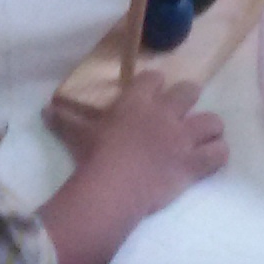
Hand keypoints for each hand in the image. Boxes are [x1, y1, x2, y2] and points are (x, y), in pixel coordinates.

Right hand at [47, 71, 228, 217]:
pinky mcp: (194, 163)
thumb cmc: (94, 156)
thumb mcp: (77, 134)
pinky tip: (210, 160)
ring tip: (203, 137)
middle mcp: (165, 113)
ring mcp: (183, 138)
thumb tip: (44, 110)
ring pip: (213, 121)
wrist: (115, 185)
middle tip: (180, 113)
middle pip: (190, 90)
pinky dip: (217, 155)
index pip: (155, 77)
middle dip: (188, 99)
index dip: (156, 83)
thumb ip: (64, 120)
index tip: (153, 91)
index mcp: (137, 101)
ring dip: (209, 128)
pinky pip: (219, 153)